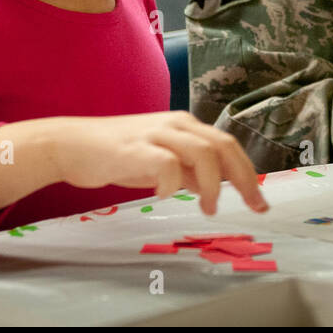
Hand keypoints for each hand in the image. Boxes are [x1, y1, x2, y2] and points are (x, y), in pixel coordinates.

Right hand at [54, 112, 268, 215]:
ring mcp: (156, 134)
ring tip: (207, 208)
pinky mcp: (136, 148)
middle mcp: (176, 124)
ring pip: (203, 152)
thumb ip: (187, 169)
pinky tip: (163, 196)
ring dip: (212, 184)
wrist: (73, 145)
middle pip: (224, 145)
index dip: (248, 173)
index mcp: (186, 126)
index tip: (258, 201)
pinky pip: (167, 164)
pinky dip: (173, 183)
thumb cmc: (118, 154)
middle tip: (252, 206)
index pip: (228, 145)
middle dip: (244, 178)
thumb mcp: (161, 160)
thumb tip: (211, 185)